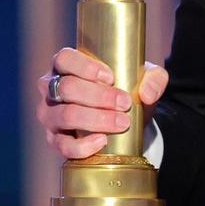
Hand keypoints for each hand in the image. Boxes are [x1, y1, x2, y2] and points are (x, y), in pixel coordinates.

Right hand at [35, 47, 169, 159]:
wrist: (125, 118)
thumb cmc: (127, 88)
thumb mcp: (145, 77)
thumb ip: (154, 78)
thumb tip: (147, 94)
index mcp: (66, 65)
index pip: (64, 59)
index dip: (85, 67)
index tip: (111, 77)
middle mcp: (51, 88)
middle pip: (66, 88)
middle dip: (98, 96)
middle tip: (125, 103)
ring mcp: (50, 114)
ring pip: (64, 115)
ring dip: (95, 119)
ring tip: (121, 123)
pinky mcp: (55, 139)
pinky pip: (62, 145)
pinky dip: (82, 145)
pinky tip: (102, 141)